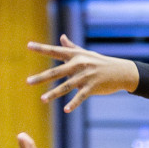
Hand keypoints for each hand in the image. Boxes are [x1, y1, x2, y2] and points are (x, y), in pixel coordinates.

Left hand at [26, 34, 140, 111]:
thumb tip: (62, 37)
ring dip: (54, 93)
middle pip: (56, 72)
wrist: (121, 71)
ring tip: (42, 100)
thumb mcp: (85, 53)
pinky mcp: (93, 87)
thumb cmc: (100, 62)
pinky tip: (66, 110)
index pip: (54, 51)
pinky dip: (74, 103)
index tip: (28, 46)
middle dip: (41, 77)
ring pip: (66, 86)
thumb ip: (71, 47)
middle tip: (27, 82)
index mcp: (75, 55)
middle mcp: (78, 64)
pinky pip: (81, 96)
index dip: (41, 48)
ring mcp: (85, 76)